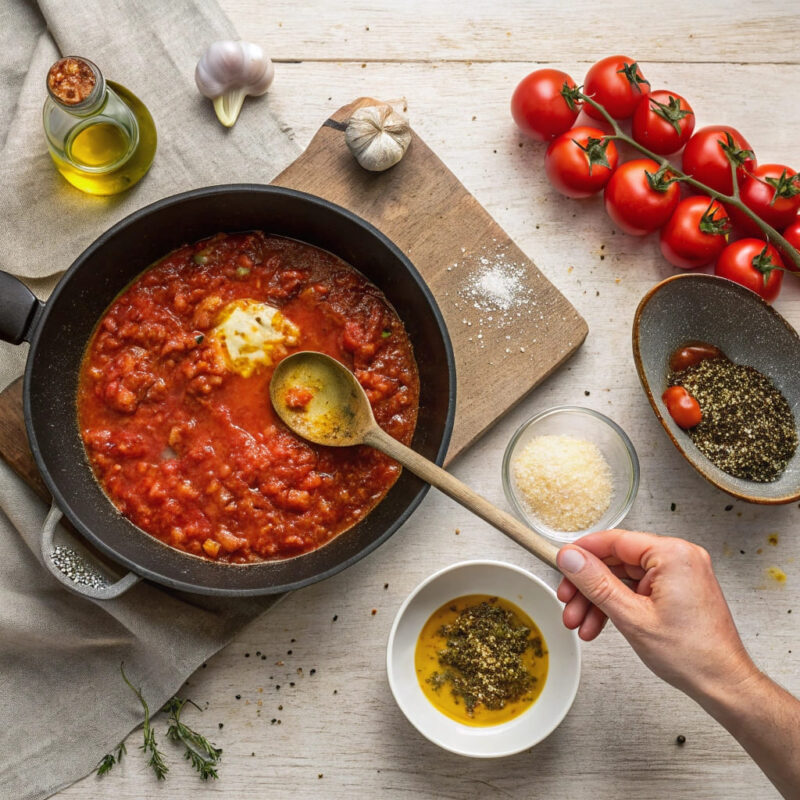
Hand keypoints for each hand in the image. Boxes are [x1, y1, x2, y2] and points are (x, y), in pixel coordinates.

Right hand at [556, 530, 756, 699]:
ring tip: (580, 622)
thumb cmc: (692, 655)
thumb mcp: (631, 616)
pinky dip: (617, 605)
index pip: (614, 541)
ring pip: (623, 578)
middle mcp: (678, 558)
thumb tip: (570, 558)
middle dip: (588, 586)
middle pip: (616, 561)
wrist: (723, 685)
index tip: (560, 562)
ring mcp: (679, 574)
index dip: (582, 553)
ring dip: (598, 600)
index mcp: (672, 554)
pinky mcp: (677, 590)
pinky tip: (599, 624)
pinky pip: (637, 589)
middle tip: (567, 602)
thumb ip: (596, 582)